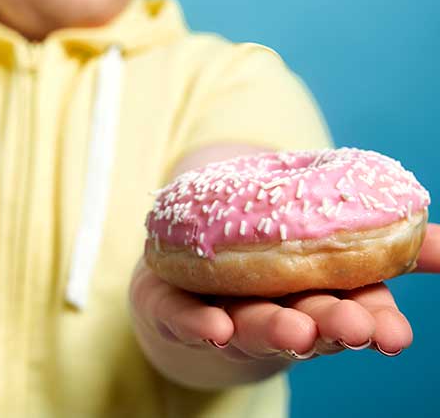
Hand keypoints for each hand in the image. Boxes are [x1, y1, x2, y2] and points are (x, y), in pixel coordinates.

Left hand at [130, 259, 409, 372]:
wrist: (188, 254)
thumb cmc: (270, 251)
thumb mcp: (326, 236)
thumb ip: (377, 239)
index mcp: (316, 294)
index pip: (354, 311)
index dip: (375, 322)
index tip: (394, 333)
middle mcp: (274, 310)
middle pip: (308, 322)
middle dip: (331, 328)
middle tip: (353, 329)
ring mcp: (223, 311)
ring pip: (251, 324)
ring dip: (273, 329)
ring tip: (293, 330)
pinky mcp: (174, 309)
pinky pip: (184, 318)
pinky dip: (198, 324)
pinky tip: (214, 329)